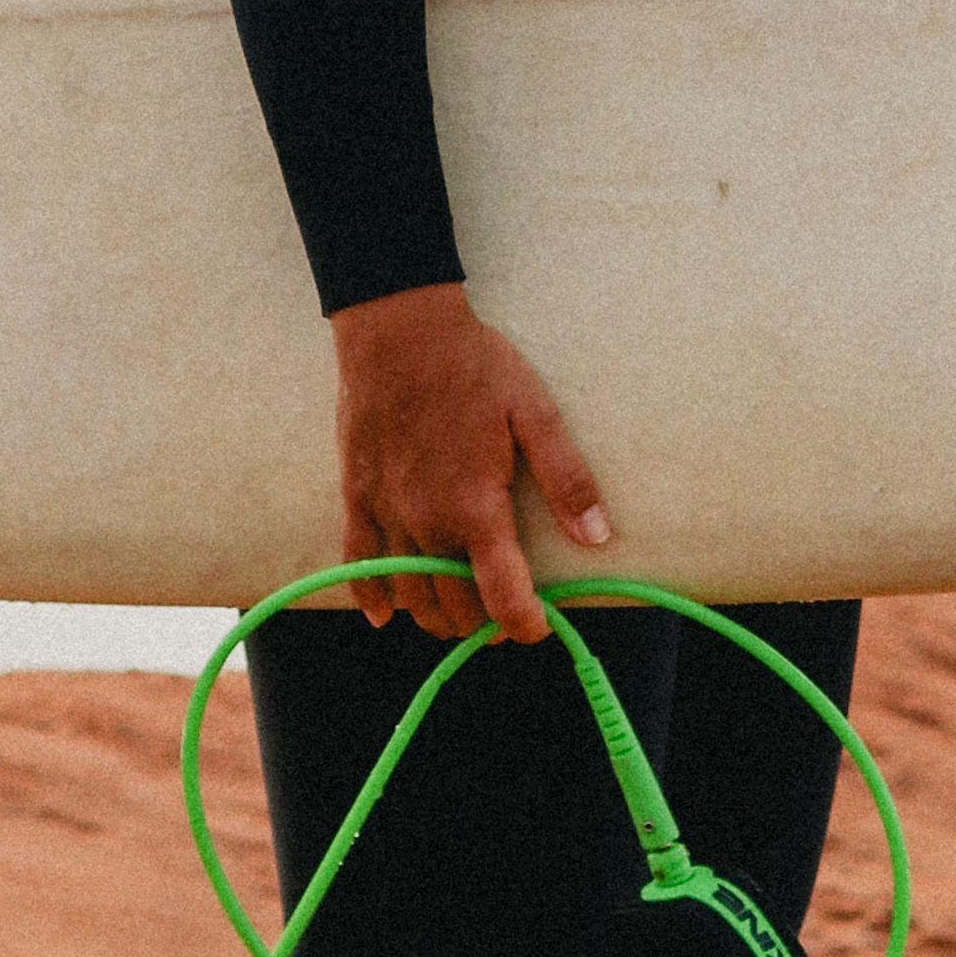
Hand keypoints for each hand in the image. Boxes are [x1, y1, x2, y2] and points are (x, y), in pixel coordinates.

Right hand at [330, 281, 611, 643]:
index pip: (502, 596)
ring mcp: (387, 513)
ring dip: (436, 614)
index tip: (537, 627)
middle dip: (482, 621)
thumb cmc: (474, 366)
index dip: (524, 623)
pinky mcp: (357, 496)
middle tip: (501, 612)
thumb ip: (566, 478)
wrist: (399, 329)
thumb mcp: (535, 412)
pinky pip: (357, 564)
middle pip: (454, 606)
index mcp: (475, 508)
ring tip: (458, 612)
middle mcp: (427, 523)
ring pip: (410, 594)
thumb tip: (599, 536)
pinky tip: (385, 613)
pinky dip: (370, 596)